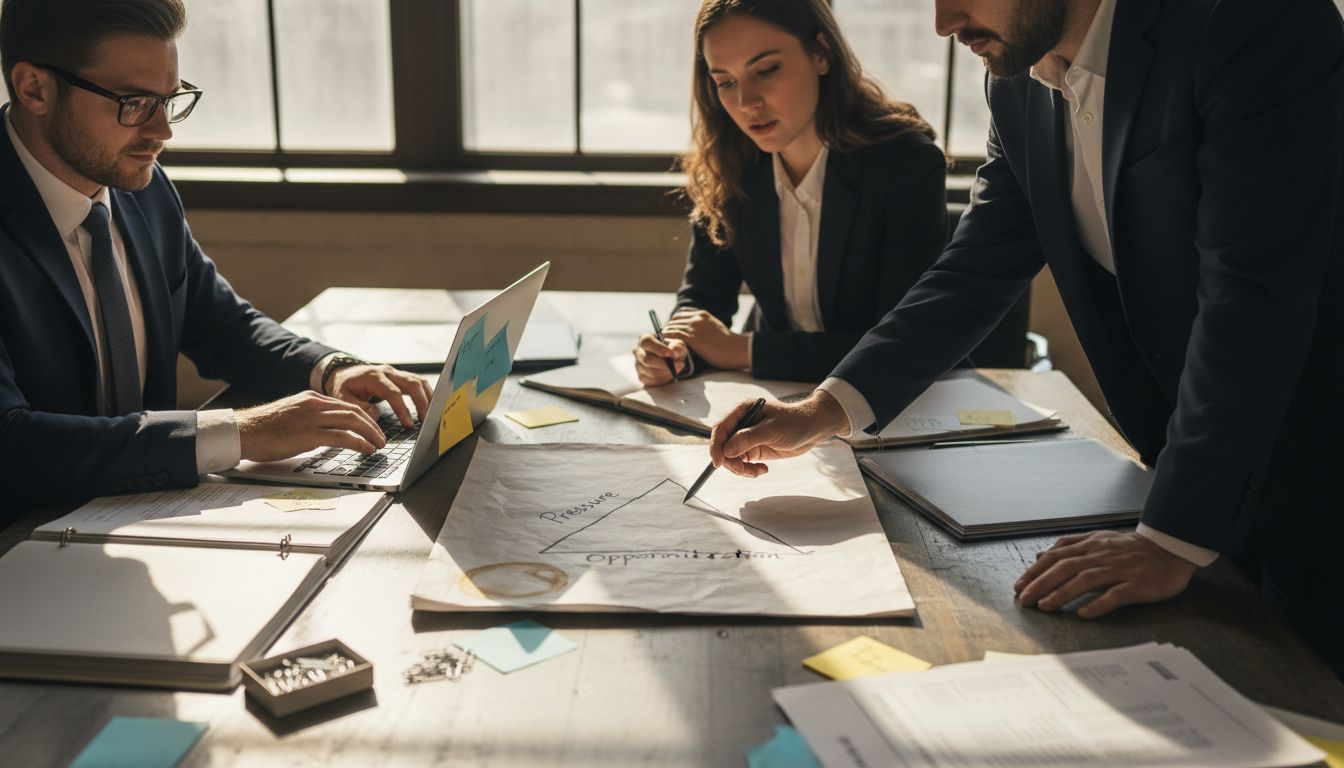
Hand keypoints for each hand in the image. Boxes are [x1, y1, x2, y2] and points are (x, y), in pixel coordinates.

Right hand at [237, 391, 386, 461]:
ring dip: (370, 434)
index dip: (364, 416)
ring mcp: (312, 418)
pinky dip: (359, 443)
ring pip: (352, 421)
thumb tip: (327, 431)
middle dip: (373, 425)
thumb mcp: (291, 416)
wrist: (243, 432)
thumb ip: (310, 419)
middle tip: (382, 437)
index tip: (373, 427)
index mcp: (310, 399)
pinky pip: (342, 437)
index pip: (346, 405)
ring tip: (379, 445)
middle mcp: (314, 405)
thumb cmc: (263, 429)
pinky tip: (366, 450)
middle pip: (354, 411)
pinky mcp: (308, 434)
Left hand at [328, 363, 432, 427]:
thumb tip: (375, 416)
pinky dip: (426, 394)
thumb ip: (358, 407)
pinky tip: (429, 406)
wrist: (344, 372)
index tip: (409, 424)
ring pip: (418, 381)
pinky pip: (418, 382)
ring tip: (431, 415)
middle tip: (426, 421)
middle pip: (412, 383)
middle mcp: (387, 372)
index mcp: (373, 377)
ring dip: (427, 397)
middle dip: (422, 402)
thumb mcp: (343, 398)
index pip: (392, 392)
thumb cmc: (345, 386)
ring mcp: (396, 373)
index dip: (402, 409)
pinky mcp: (401, 376)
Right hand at [633, 333, 688, 386]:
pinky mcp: (642, 377)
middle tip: (679, 363)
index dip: (658, 348)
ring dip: (667, 371)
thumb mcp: (677, 343)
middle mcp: (638, 351)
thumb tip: (674, 350)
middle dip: (665, 364)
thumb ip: (677, 345)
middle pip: (647, 359)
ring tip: (677, 367)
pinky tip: (671, 373)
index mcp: (644, 339)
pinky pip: (653, 380)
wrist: (670, 358)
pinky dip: (665, 378)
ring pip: (651, 372)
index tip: (671, 354)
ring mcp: (638, 365)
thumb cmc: (671, 348)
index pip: (647, 342)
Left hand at [662, 310, 749, 370]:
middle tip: (664, 343)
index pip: (679, 316)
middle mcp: (696, 318)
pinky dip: (667, 342)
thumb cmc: (730, 344)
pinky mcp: (692, 338)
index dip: (673, 325)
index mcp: (702, 315)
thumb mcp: (716, 329)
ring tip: (662, 348)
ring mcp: (693, 327)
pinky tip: (666, 349)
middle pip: (672, 322)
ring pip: (670, 328)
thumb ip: (705, 328)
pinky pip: (672, 336)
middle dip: (667, 332)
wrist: (737, 348)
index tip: (672, 335)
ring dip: (665, 338)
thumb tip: (698, 335)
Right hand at [708, 390, 848, 477]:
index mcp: (742, 411)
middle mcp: (741, 424)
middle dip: (731, 461)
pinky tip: (763, 470)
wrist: (812, 429)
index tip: (718, 463)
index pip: (720, 429)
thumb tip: (726, 450)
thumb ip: (748, 439)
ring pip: (731, 458)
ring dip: (741, 468)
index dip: (716, 446)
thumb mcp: (772, 430)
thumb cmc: (794, 422)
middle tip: (745, 471)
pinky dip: (749, 470)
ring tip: (759, 471)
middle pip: (723, 446)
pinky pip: (742, 463)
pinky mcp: (753, 449)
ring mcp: (746, 438)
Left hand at [1014, 530, 1196, 617]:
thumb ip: (1069, 546)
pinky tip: (1084, 613)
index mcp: (1091, 545)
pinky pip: (1116, 594)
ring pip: (1086, 580)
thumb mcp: (1098, 540)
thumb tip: (1040, 555)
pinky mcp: (1137, 585)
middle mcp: (1101, 556)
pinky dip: (1099, 603)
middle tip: (1024, 599)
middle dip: (1041, 583)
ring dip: (1062, 593)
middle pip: (1066, 567)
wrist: (1170, 549)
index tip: (1019, 586)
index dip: (1035, 571)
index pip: (1056, 556)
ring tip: (1044, 606)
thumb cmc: (1132, 548)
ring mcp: (1119, 570)